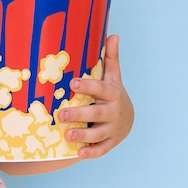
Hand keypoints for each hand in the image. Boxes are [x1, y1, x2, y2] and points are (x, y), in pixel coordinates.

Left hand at [58, 34, 133, 158]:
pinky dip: (92, 152)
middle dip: (79, 113)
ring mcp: (113, 129)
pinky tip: (79, 153)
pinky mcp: (111, 143)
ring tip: (67, 133)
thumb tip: (113, 34)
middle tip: (61, 113)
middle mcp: (114, 111)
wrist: (127, 119)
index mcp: (112, 93)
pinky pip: (102, 149)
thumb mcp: (113, 77)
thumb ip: (111, 58)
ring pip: (98, 133)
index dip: (88, 86)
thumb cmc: (112, 94)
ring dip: (83, 134)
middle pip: (97, 113)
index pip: (100, 89)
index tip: (73, 83)